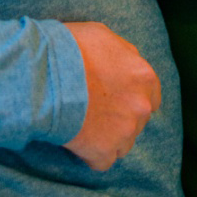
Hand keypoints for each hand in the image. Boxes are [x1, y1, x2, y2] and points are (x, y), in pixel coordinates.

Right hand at [62, 21, 160, 169]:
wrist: (44, 76)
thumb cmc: (69, 49)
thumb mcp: (102, 35)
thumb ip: (122, 53)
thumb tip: (124, 61)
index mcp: (143, 76)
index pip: (152, 96)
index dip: (132, 98)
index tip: (116, 99)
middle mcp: (141, 106)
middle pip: (137, 121)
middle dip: (120, 119)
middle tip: (93, 111)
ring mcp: (124, 132)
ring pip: (122, 143)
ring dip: (106, 138)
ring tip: (82, 126)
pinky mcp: (105, 152)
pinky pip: (102, 161)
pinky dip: (90, 155)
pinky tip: (75, 140)